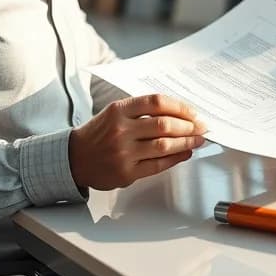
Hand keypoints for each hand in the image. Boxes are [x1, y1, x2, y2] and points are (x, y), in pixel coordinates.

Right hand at [68, 94, 207, 190]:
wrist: (74, 158)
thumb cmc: (99, 133)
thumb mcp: (115, 113)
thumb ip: (142, 111)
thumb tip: (179, 113)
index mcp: (119, 110)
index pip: (157, 103)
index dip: (180, 107)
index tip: (193, 112)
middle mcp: (121, 130)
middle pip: (164, 125)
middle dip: (189, 126)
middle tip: (201, 127)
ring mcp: (123, 152)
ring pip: (164, 146)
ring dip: (186, 142)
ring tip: (197, 140)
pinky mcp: (126, 172)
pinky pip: (158, 165)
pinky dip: (176, 159)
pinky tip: (185, 153)